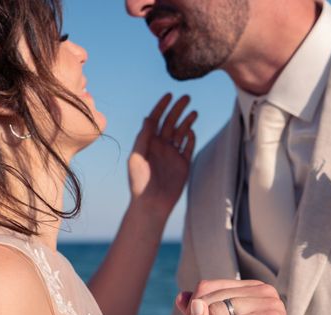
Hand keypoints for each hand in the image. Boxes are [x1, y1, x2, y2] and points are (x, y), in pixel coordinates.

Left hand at [128, 93, 196, 218]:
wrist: (152, 203)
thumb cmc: (139, 182)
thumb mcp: (137, 157)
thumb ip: (143, 137)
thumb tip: (149, 117)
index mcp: (148, 142)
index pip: (156, 119)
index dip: (162, 106)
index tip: (170, 94)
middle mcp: (161, 146)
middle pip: (171, 122)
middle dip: (178, 109)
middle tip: (187, 97)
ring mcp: (173, 154)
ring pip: (182, 133)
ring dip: (187, 121)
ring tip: (194, 112)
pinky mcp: (183, 164)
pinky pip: (188, 147)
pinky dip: (190, 138)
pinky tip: (191, 131)